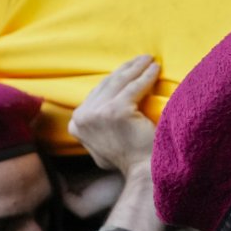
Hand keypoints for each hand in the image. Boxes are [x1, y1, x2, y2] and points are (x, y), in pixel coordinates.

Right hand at [68, 55, 159, 175]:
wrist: (142, 172)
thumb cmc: (128, 159)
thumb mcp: (101, 143)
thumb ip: (96, 126)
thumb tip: (97, 109)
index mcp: (76, 124)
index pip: (96, 93)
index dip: (113, 79)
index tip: (127, 69)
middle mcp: (82, 117)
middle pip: (107, 85)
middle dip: (125, 69)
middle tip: (141, 59)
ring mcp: (97, 114)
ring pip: (120, 82)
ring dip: (136, 67)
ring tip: (149, 60)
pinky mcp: (116, 111)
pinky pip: (134, 88)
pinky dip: (146, 76)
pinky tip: (155, 69)